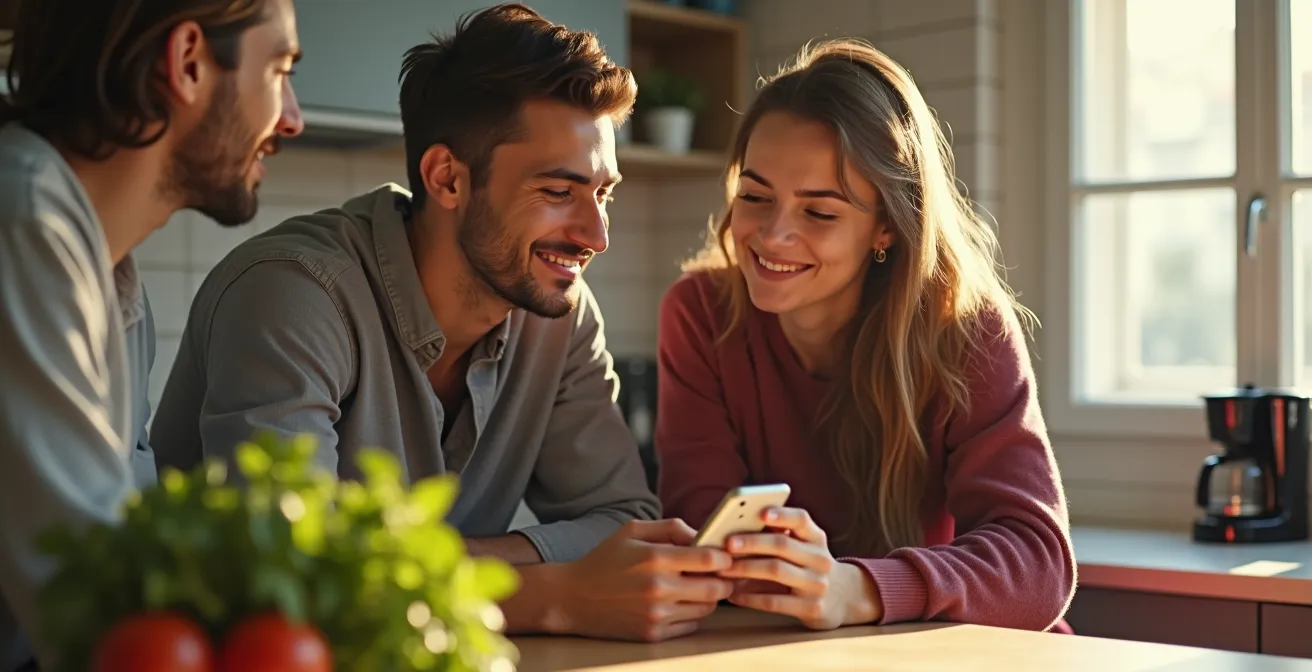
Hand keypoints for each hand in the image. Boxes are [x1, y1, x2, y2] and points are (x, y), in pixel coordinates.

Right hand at [553, 519, 734, 641]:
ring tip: (695, 586)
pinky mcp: (653, 634)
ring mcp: (656, 615)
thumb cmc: (605, 560)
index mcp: (655, 558)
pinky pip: (690, 625)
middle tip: (718, 573)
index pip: (709, 559)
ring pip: (707, 609)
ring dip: (708, 597)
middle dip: (723, 580)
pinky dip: (691, 614)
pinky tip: (678, 602)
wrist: (573, 598)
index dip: (724, 556)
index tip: (723, 555)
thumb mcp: (633, 531)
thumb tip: (702, 535)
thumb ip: (671, 527)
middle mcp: (658, 589)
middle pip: (716, 589)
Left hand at [720, 507, 880, 629]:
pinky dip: (751, 598)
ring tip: (723, 569)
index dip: (781, 515)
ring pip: (776, 571)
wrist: (844, 597)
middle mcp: (819, 559)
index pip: (801, 519)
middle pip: (782, 545)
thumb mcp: (804, 546)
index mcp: (816, 538)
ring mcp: (817, 585)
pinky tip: (733, 595)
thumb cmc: (809, 565)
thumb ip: (779, 536)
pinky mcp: (811, 609)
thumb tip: (736, 527)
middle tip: (727, 544)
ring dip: (745, 569)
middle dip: (752, 543)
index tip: (760, 512)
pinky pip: (775, 602)